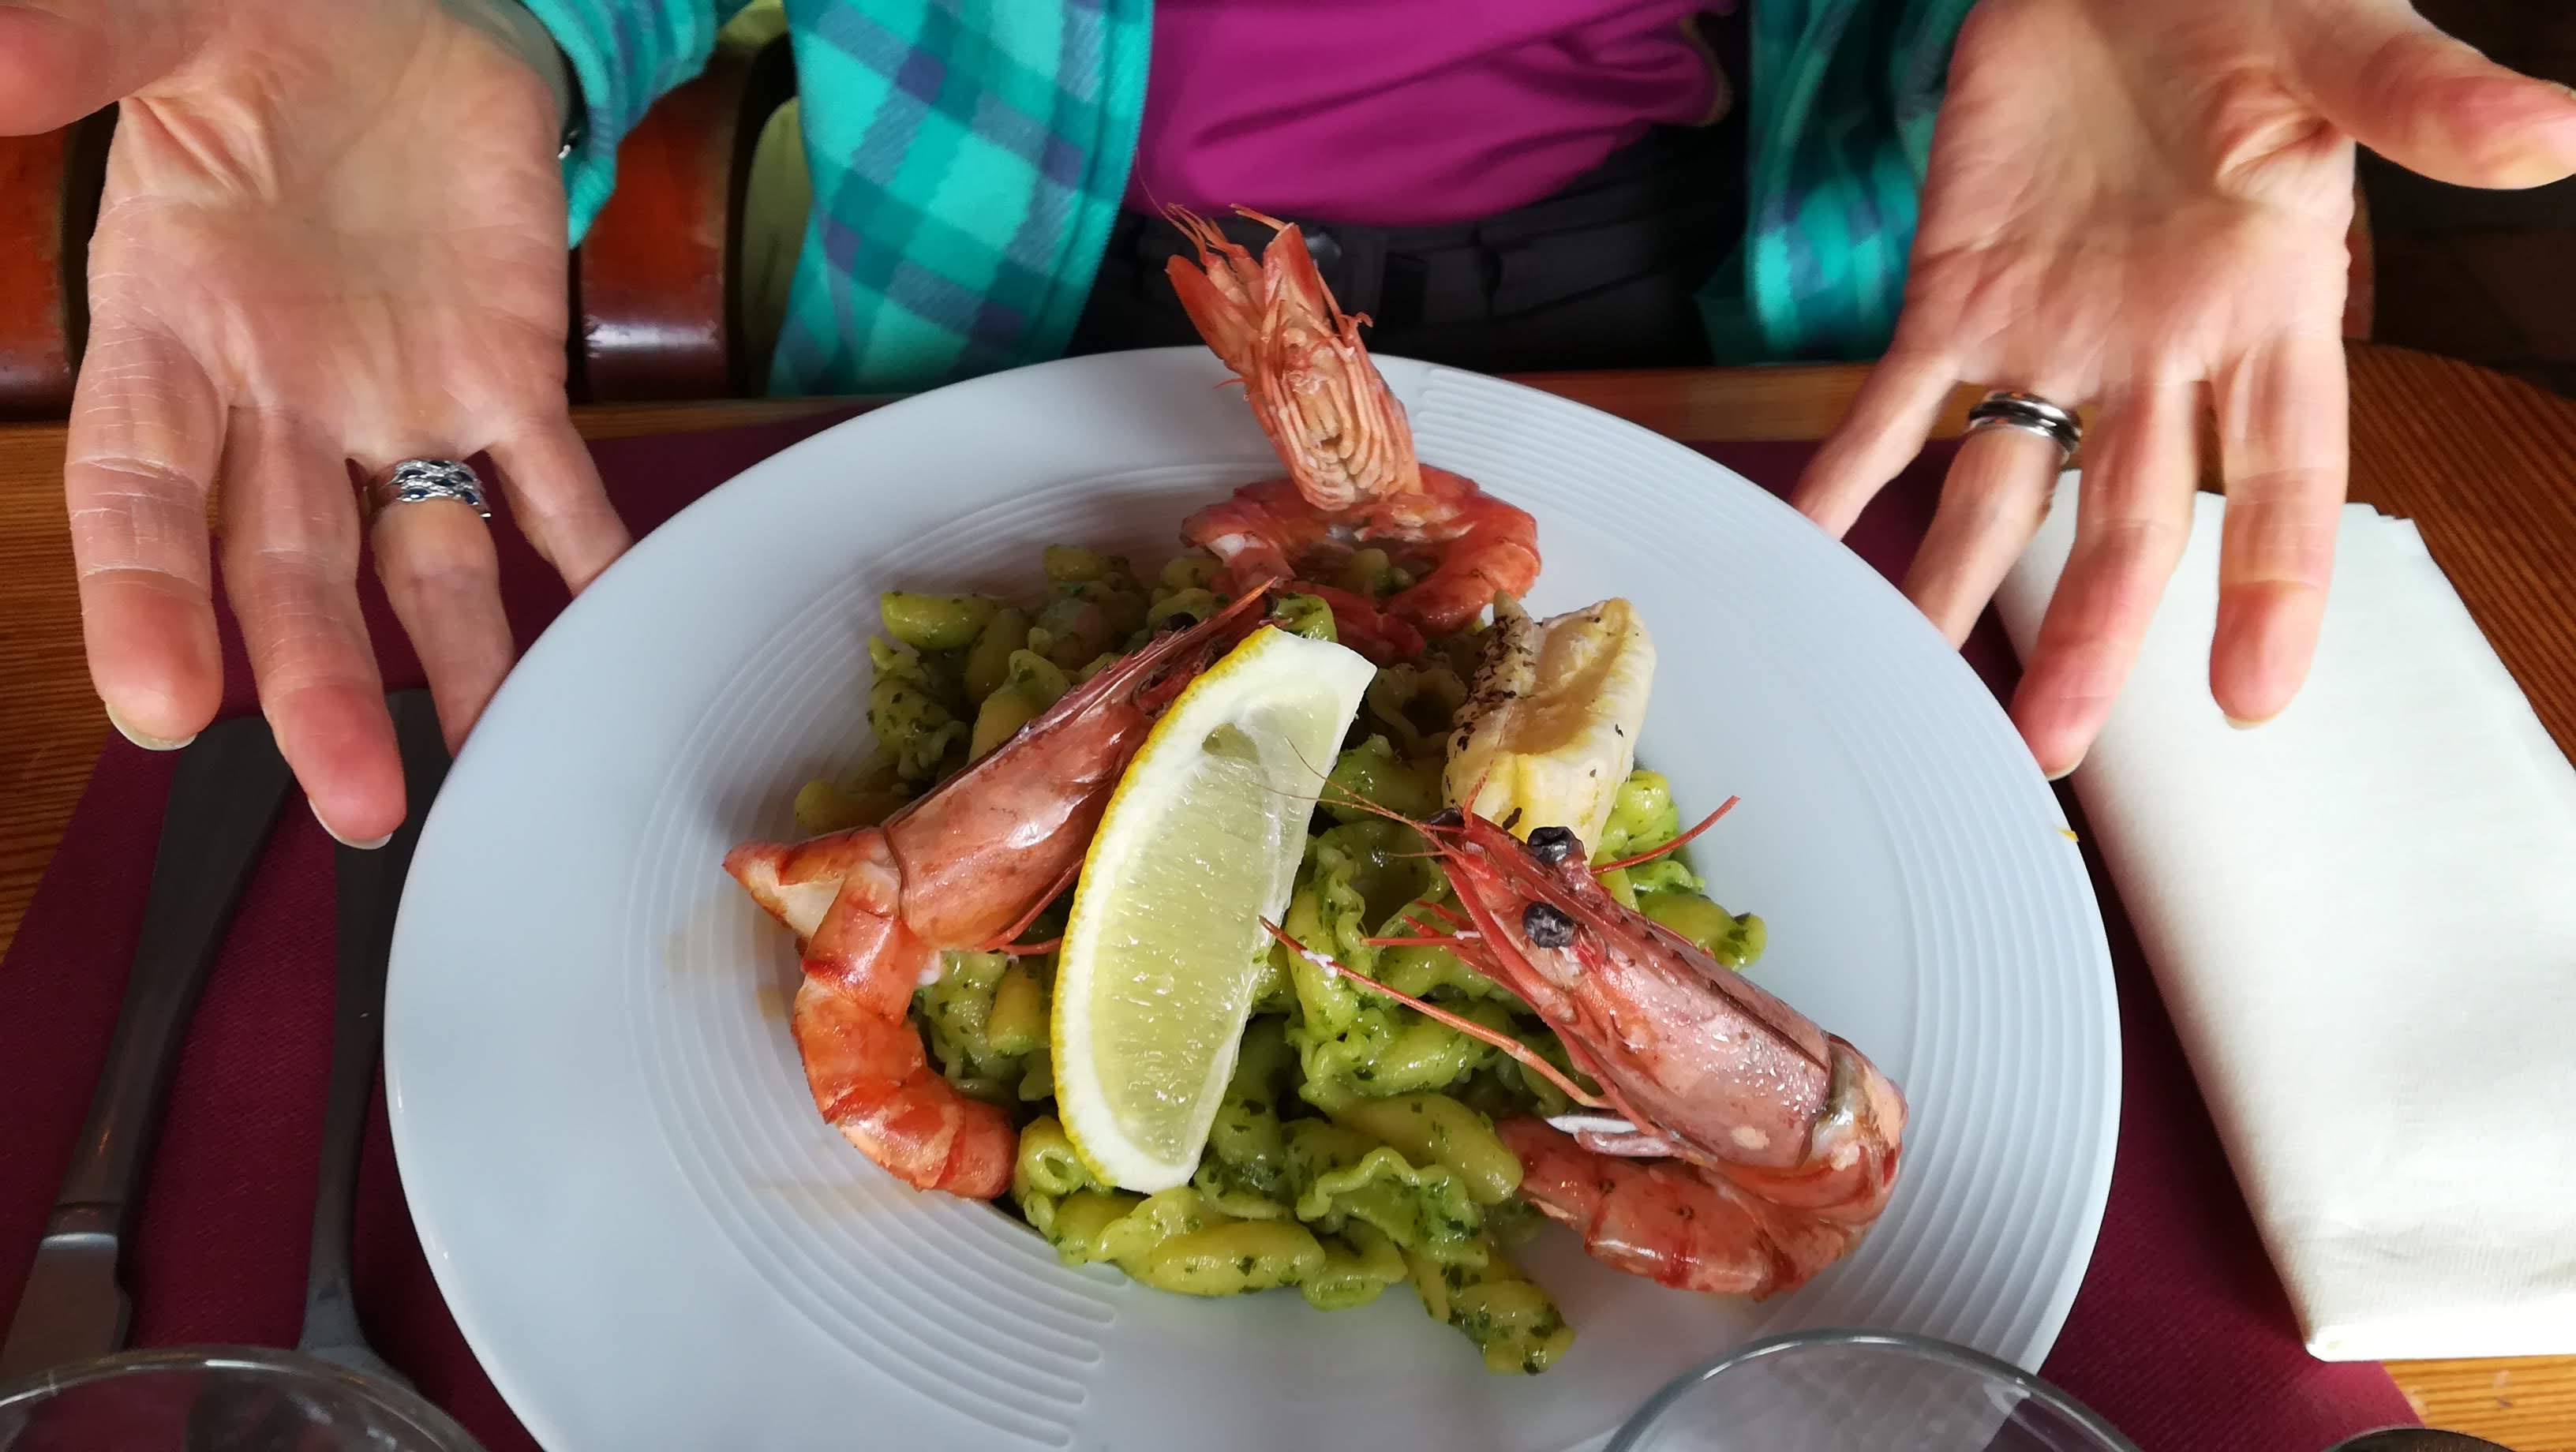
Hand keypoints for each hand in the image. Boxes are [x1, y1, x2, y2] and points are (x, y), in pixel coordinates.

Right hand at [0, 0, 627, 843]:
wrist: (414, 14)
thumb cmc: (275, 33)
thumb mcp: (175, 29)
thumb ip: (90, 50)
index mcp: (174, 330)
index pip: (143, 495)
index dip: (145, 600)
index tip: (162, 707)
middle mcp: (284, 401)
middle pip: (290, 569)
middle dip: (315, 686)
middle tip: (353, 800)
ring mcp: (402, 399)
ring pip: (422, 559)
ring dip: (452, 665)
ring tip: (485, 766)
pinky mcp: (511, 375)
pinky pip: (554, 486)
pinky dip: (588, 557)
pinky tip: (611, 640)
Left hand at [1792, 0, 2575, 776]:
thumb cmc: (2240, 1)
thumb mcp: (2334, 46)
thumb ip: (2418, 100)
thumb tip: (2551, 133)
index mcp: (2264, 314)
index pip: (2282, 482)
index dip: (2271, 589)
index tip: (2253, 698)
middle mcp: (2156, 359)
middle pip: (2125, 525)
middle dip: (2091, 636)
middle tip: (2049, 743)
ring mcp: (2049, 340)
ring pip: (2004, 494)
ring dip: (1958, 594)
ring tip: (1910, 693)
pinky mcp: (1952, 300)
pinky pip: (1892, 410)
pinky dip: (1846, 479)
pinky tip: (1808, 555)